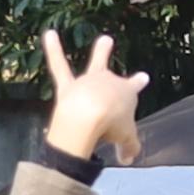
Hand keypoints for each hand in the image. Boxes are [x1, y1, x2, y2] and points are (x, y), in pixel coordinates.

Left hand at [39, 26, 145, 166]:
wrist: (90, 117)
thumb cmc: (112, 126)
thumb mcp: (127, 140)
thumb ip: (128, 149)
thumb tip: (127, 160)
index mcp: (127, 94)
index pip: (134, 88)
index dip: (138, 83)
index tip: (143, 76)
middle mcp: (109, 82)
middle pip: (111, 71)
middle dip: (108, 55)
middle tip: (107, 41)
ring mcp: (88, 82)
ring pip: (93, 63)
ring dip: (98, 51)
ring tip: (101, 39)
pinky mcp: (68, 86)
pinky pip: (59, 66)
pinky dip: (53, 49)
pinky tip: (50, 33)